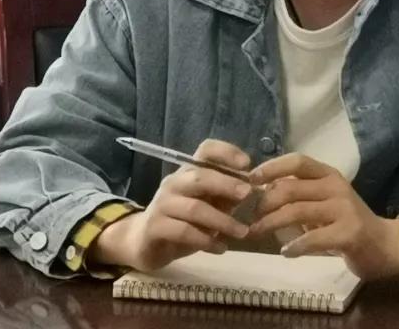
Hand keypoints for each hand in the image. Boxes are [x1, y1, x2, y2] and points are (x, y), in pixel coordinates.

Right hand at [90, 139, 252, 271]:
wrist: (142, 242)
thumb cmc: (181, 221)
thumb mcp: (207, 207)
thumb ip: (226, 198)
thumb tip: (255, 190)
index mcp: (188, 173)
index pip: (205, 150)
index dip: (226, 152)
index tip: (247, 164)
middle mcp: (174, 183)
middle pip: (199, 176)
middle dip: (226, 183)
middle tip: (247, 194)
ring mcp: (162, 204)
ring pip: (194, 207)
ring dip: (222, 220)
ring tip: (242, 232)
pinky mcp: (155, 227)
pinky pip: (184, 231)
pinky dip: (206, 240)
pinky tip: (221, 248)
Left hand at [249, 153, 398, 280]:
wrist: (386, 246)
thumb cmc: (347, 222)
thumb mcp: (324, 200)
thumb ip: (299, 194)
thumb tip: (259, 192)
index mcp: (328, 174)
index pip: (297, 160)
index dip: (271, 167)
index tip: (250, 179)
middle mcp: (335, 186)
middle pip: (290, 187)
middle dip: (264, 202)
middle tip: (249, 217)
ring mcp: (344, 209)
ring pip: (296, 211)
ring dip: (271, 223)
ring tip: (256, 233)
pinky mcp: (348, 233)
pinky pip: (313, 238)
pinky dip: (295, 246)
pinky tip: (286, 253)